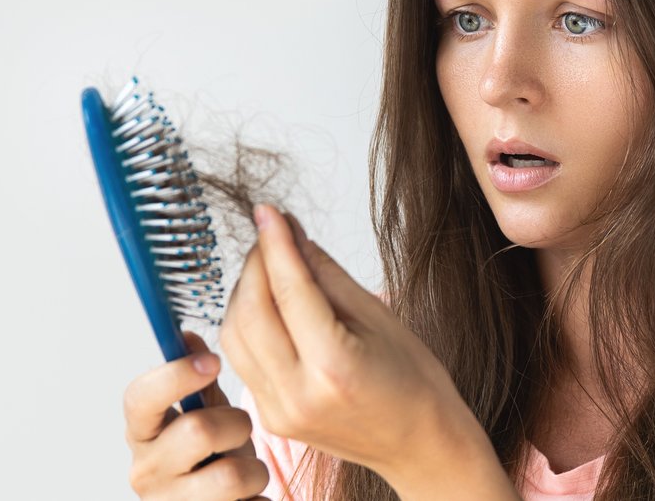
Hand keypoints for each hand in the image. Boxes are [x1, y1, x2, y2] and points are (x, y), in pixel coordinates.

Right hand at [123, 330, 270, 499]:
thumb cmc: (207, 458)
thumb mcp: (202, 414)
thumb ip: (196, 378)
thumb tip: (187, 336)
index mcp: (141, 433)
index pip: (140, 398)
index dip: (175, 375)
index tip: (213, 362)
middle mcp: (145, 472)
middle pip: (198, 430)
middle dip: (236, 424)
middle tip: (240, 431)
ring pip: (231, 476)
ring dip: (253, 469)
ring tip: (246, 472)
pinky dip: (259, 499)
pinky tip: (247, 499)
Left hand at [219, 204, 486, 485]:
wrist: (420, 444)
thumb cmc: (413, 382)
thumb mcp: (378, 316)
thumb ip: (326, 274)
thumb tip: (291, 232)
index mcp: (334, 368)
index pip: (289, 291)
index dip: (275, 244)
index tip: (268, 211)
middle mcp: (298, 394)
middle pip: (250, 312)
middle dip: (255, 265)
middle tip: (273, 236)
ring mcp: (278, 411)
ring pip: (234, 335)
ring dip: (244, 292)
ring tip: (271, 269)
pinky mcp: (269, 417)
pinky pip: (241, 358)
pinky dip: (246, 323)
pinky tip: (267, 304)